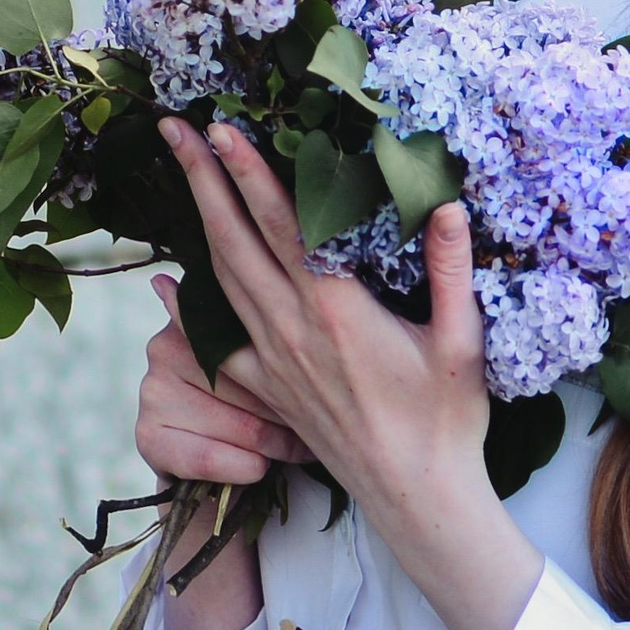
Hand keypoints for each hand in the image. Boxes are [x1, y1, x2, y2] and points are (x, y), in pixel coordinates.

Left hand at [160, 120, 543, 629]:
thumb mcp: (462, 343)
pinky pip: (215, 339)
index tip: (222, 130)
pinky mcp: (266, 390)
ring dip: (197, 223)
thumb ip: (450, 271)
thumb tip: (448, 207)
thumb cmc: (446, 422)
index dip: (249, 174)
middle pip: (234, 241)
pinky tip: (166, 284)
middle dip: (203, 181)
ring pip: (220, 280)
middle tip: (174, 130)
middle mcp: (291, 330)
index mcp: (336, 310)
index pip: (282, 226)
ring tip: (180, 176)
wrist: (416, 499)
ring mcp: (271, 361)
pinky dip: (188, 304)